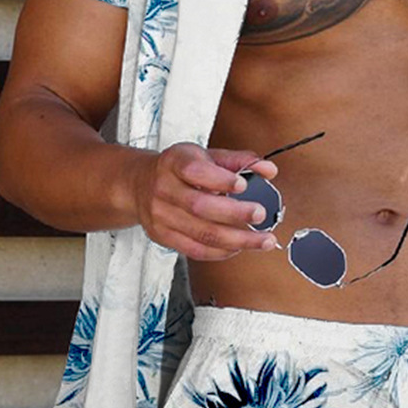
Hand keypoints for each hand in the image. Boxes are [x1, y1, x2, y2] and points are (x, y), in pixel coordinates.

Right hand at [132, 142, 279, 259]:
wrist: (139, 184)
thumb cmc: (177, 169)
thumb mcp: (204, 155)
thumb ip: (238, 161)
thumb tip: (268, 170)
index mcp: (175, 163)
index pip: (194, 171)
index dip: (219, 179)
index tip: (242, 185)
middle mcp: (164, 189)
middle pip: (200, 207)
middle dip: (235, 214)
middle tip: (260, 215)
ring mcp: (162, 216)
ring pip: (201, 233)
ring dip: (237, 240)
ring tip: (263, 240)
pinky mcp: (163, 236)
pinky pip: (195, 250)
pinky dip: (221, 251)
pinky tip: (239, 247)